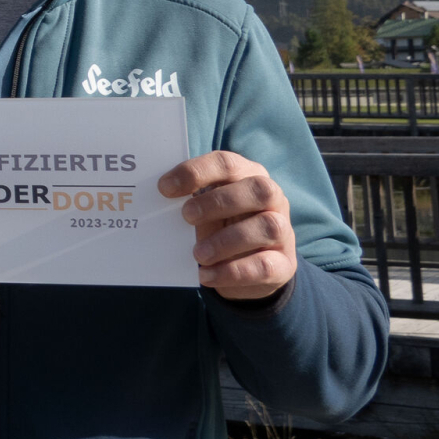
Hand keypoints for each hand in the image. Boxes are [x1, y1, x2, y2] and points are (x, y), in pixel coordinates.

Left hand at [158, 151, 296, 300]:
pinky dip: (232, 271)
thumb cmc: (221, 226)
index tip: (165, 188)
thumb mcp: (206, 210)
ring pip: (268, 227)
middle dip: (218, 202)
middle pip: (258, 189)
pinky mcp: (284, 264)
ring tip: (197, 253)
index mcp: (248, 176)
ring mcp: (284, 231)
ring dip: (226, 240)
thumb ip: (189, 200)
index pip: (227, 163)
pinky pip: (265, 266)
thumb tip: (154, 198)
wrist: (250, 269)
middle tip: (186, 216)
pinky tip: (207, 275)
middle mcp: (273, 199)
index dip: (196, 172)